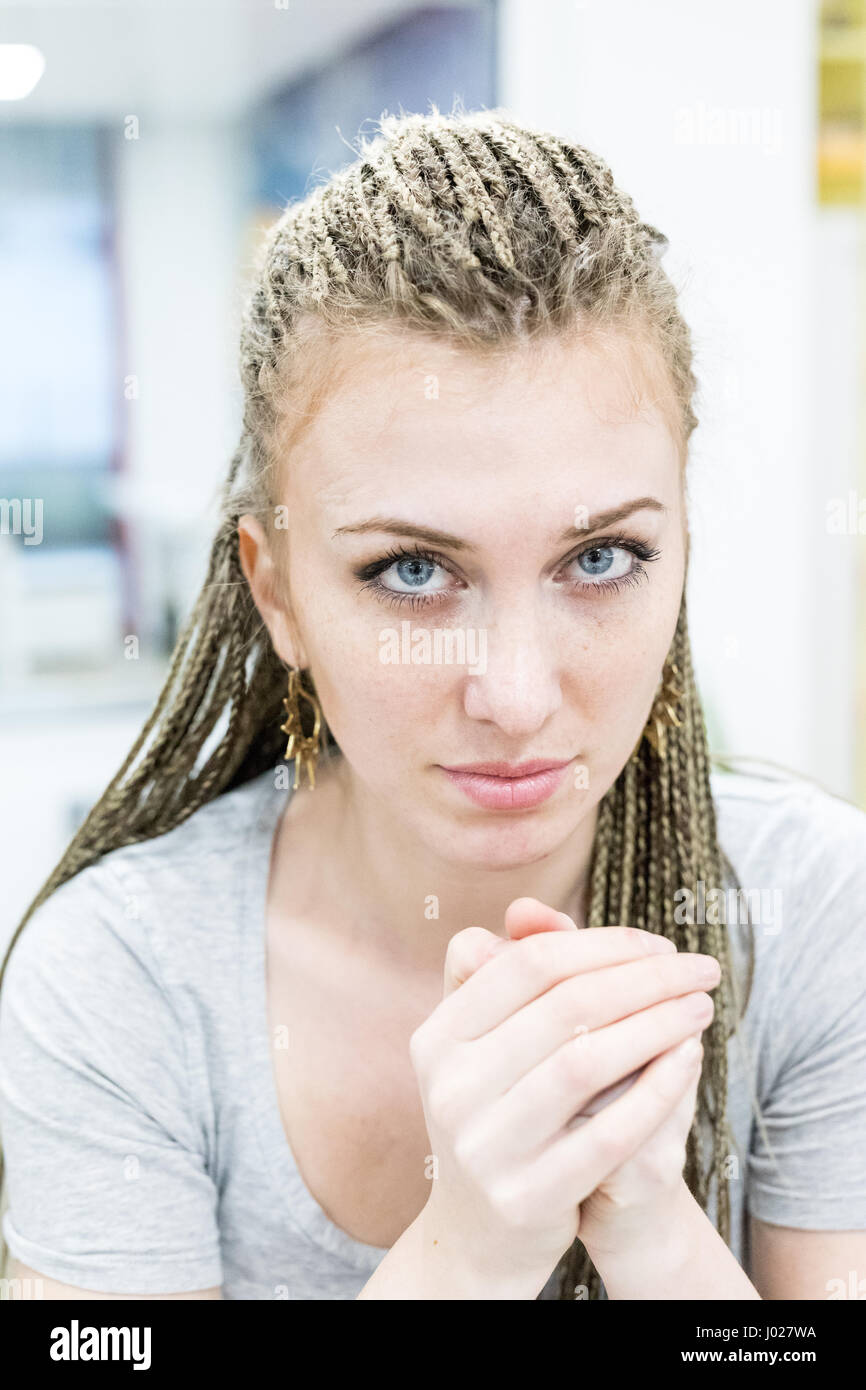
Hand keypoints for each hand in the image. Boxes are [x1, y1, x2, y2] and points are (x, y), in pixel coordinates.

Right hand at [410, 899, 718, 1297]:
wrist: (477, 1234)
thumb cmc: (496, 1114)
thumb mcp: (486, 1044)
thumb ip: (510, 973)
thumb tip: (530, 908)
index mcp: (437, 1037)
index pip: (528, 965)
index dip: (602, 945)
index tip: (659, 944)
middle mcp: (451, 1087)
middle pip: (565, 1007)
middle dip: (646, 978)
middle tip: (699, 968)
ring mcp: (484, 1146)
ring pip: (587, 1063)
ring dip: (658, 1025)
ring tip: (701, 1007)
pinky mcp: (526, 1197)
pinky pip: (609, 1133)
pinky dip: (657, 1090)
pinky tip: (690, 1060)